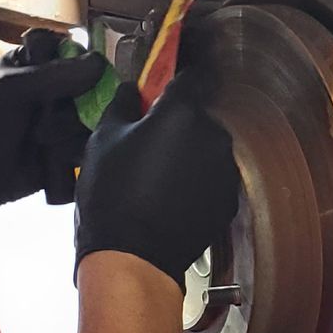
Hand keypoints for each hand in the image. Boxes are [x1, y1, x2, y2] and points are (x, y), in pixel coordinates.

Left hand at [0, 43, 109, 222]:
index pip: (72, 52)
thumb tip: (101, 63)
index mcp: (32, 64)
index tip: (82, 76)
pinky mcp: (62, 155)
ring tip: (40, 141)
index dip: (83, 62)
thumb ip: (55, 74)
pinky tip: (54, 156)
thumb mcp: (10, 88)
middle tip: (51, 114)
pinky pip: (85, 148)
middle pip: (89, 86)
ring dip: (69, 129)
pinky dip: (74, 152)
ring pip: (90, 118)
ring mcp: (57, 123)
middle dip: (75, 101)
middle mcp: (50, 91)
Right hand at [74, 82, 240, 288]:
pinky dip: (197, 181)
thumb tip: (131, 89)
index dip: (174, 82)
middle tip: (148, 145)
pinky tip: (172, 197)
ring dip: (189, 153)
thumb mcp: (104, 140)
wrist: (134, 254)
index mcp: (182, 113)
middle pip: (198, 116)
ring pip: (206, 148)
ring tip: (158, 177)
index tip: (160, 91)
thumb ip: (122, 104)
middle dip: (177, 124)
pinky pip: (213, 178)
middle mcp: (212, 135)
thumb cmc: (114, 194)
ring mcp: (225, 169)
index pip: (190, 77)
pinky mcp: (229, 198)